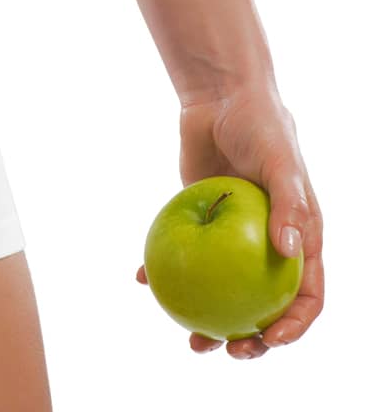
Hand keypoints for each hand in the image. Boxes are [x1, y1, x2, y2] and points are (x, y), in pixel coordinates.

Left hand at [135, 82, 323, 357]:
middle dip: (252, 339)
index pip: (306, 295)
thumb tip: (289, 254)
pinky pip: (186, 254)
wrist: (220, 97)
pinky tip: (143, 281)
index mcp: (300, 239)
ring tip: (191, 342)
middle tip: (227, 351)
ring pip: (223, 291)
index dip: (295, 326)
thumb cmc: (261, 126)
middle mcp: (269, 244)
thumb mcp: (281, 161)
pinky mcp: (201, 220)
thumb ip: (289, 204)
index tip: (270, 339)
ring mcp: (234, 237)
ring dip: (209, 322)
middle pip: (265, 306)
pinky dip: (166, 270)